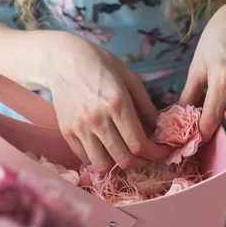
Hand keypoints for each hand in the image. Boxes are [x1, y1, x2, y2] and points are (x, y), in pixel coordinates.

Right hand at [38, 32, 169, 171]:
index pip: (139, 144)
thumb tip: (159, 131)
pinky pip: (86, 158)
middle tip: (148, 156)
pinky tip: (107, 148)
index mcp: (117, 104)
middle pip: (124, 160)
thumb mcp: (131, 79)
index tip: (162, 152)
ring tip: (126, 154)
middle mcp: (97, 119)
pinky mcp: (67, 133)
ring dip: (119, 164)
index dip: (156, 154)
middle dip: (142, 162)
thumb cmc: (100, 66)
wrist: (63, 61)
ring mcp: (79, 128)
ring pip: (103, 165)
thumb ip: (147, 107)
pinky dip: (100, 158)